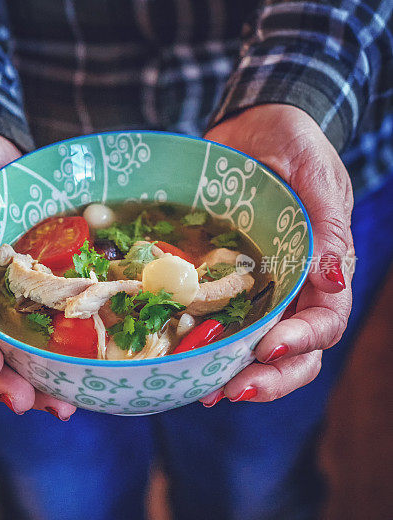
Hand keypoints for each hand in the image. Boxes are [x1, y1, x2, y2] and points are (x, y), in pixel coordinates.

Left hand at [202, 104, 353, 403]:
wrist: (256, 128)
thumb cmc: (294, 145)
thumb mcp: (316, 174)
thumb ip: (328, 226)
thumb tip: (334, 281)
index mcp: (325, 269)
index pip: (325, 321)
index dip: (302, 342)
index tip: (269, 348)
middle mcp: (294, 289)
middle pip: (295, 354)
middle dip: (269, 378)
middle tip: (233, 391)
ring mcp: (259, 291)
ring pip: (256, 349)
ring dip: (235, 375)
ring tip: (205, 391)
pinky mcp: (223, 284)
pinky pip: (218, 321)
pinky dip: (205, 346)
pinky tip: (184, 362)